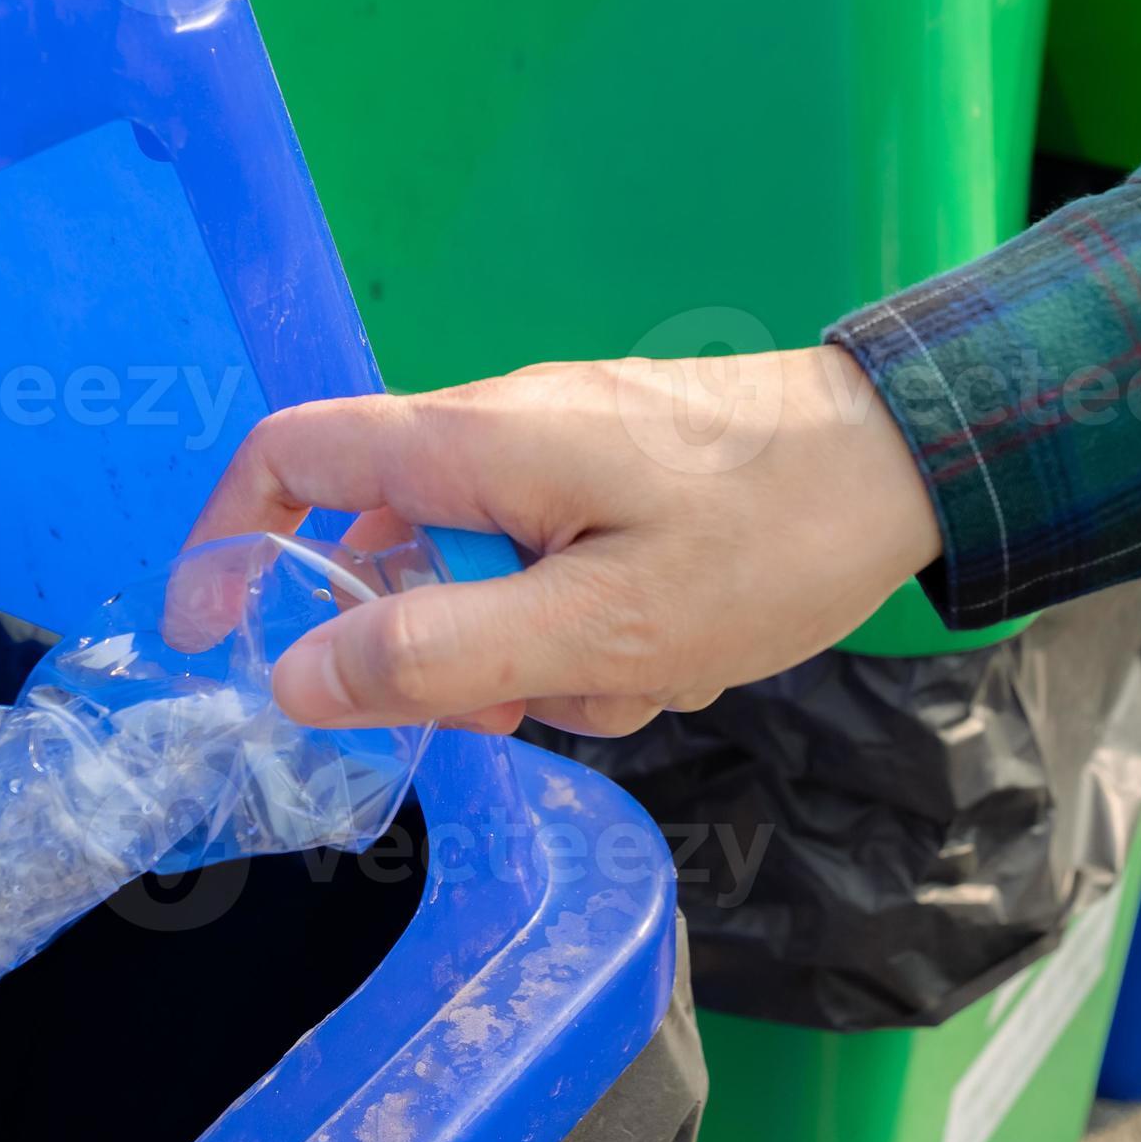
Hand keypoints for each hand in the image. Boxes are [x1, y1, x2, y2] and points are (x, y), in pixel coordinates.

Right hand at [183, 346, 945, 736]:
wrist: (923, 458)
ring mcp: (556, 458)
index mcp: (468, 444)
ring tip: (643, 672)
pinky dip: (592, 635)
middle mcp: (494, 435)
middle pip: (389, 554)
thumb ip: (436, 655)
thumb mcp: (597, 627)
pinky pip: (551, 576)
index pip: (287, 459)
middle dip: (445, 653)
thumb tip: (294, 680)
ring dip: (537, 657)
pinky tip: (674, 651)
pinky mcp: (611, 484)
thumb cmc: (768, 534)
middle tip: (532, 706)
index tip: (217, 642)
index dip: (226, 545)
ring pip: (480, 582)